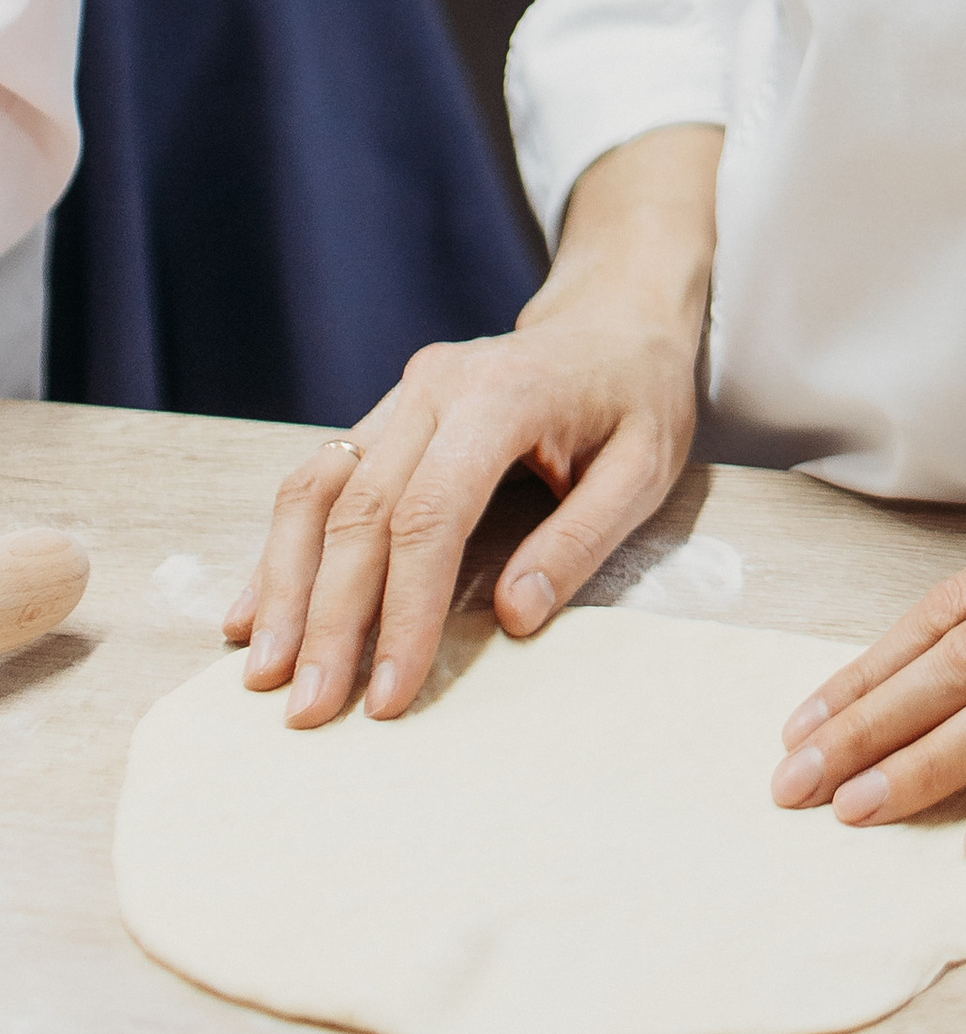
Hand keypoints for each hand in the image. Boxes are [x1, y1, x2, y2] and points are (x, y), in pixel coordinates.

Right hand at [223, 122, 721, 726]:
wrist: (613, 320)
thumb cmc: (637, 398)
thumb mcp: (645, 467)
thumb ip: (581, 539)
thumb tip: (512, 617)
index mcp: (502, 396)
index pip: (431, 514)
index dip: (405, 611)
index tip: (388, 695)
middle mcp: (435, 388)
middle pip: (360, 512)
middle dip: (329, 620)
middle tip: (308, 712)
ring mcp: (402, 397)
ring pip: (317, 492)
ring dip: (284, 586)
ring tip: (262, 672)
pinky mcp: (384, 417)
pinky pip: (318, 482)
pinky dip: (282, 551)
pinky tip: (252, 613)